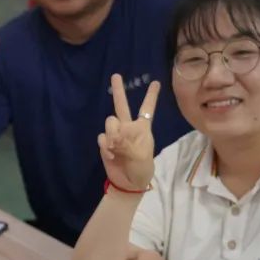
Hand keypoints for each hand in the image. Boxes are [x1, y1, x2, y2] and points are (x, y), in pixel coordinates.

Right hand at [99, 74, 159, 191]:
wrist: (128, 183)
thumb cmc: (142, 169)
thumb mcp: (142, 156)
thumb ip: (128, 143)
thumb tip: (114, 136)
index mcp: (142, 128)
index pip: (147, 109)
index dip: (151, 96)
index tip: (156, 82)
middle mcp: (128, 127)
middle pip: (122, 106)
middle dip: (119, 91)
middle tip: (116, 75)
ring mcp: (115, 134)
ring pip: (110, 122)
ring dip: (113, 133)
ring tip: (117, 148)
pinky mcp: (106, 143)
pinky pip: (103, 137)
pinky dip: (106, 146)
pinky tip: (112, 155)